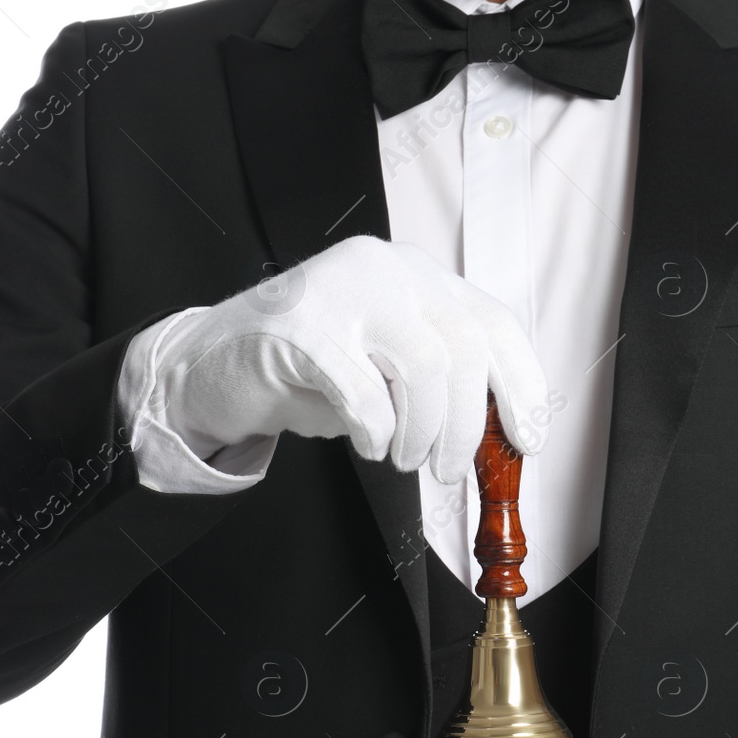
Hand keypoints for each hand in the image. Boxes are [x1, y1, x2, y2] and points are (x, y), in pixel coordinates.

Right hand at [133, 235, 548, 482]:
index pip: (492, 322)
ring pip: (424, 366)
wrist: (210, 365)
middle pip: (464, 347)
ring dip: (421, 431)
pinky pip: (363, 391)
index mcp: (415, 276)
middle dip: (466, 425)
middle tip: (446, 468)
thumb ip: (439, 383)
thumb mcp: (387, 371)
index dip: (520, 385)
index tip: (527, 437)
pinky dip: (373, 430)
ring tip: (399, 456)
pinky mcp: (300, 325)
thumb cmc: (306, 373)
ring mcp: (341, 290)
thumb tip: (499, 432)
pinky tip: (364, 440)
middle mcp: (386, 269)